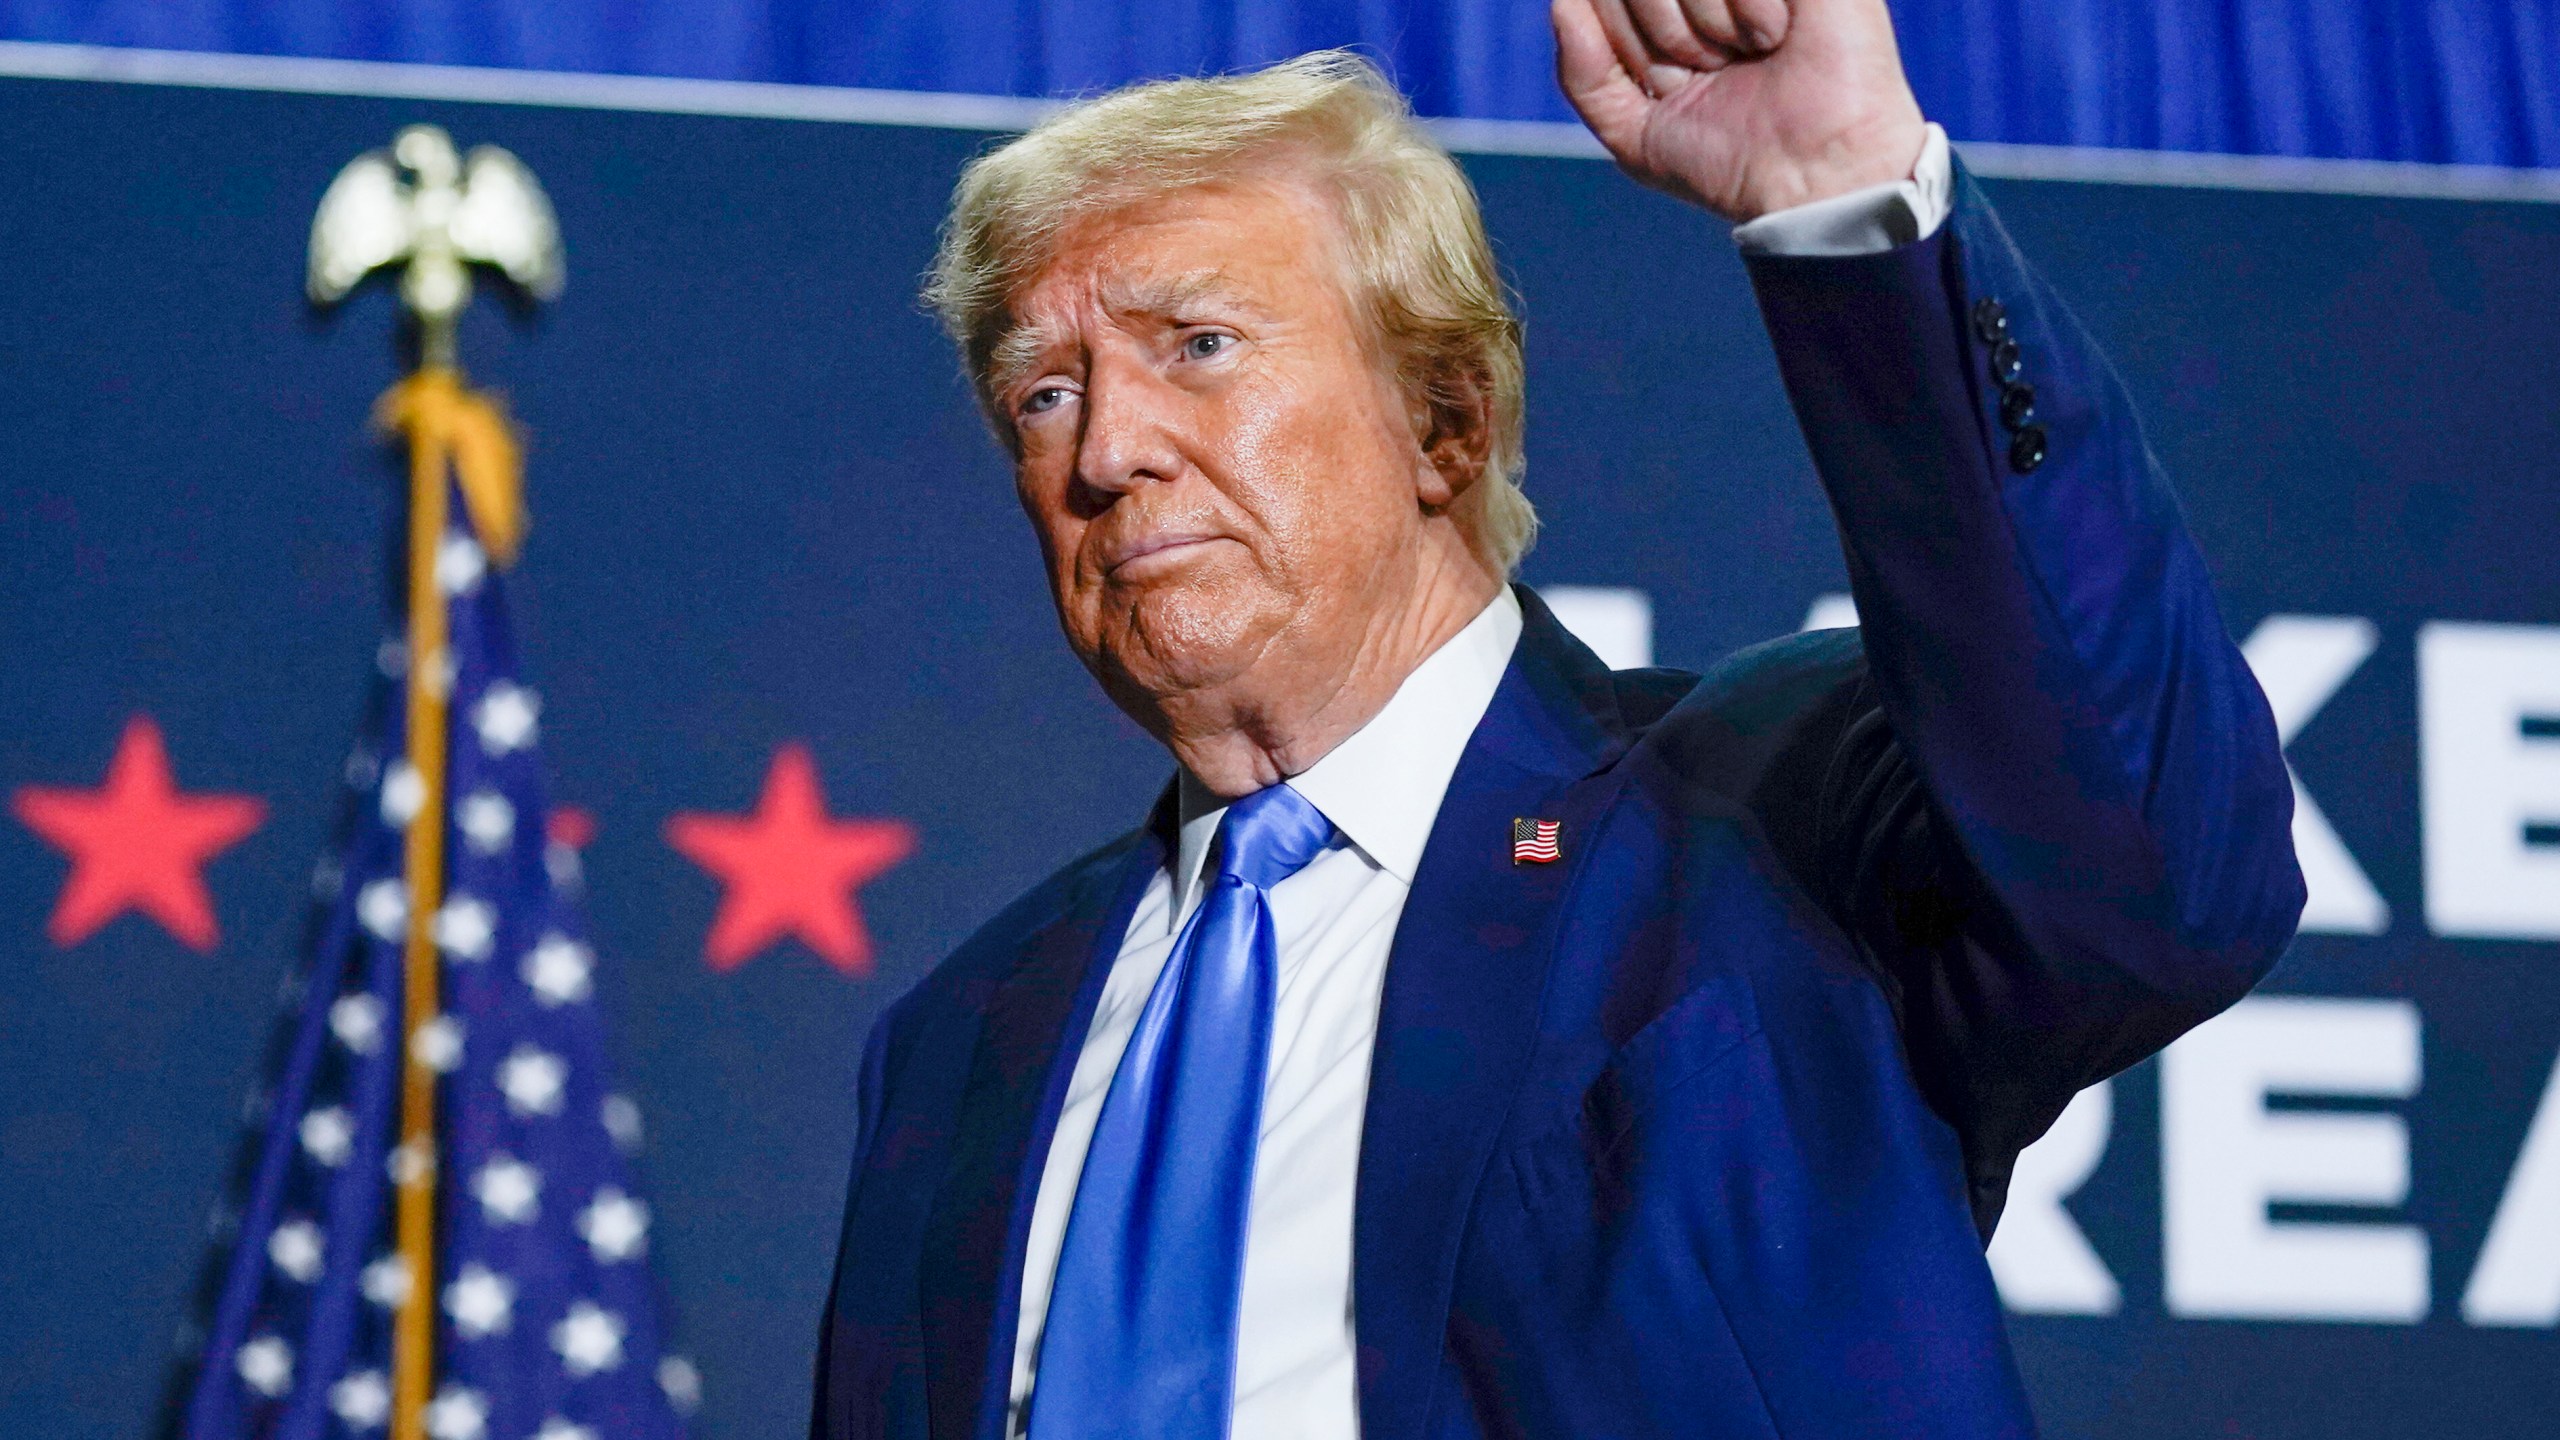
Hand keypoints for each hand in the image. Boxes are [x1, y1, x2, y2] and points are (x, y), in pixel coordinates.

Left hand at [1553, 0, 1927, 223]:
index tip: (1670, 78)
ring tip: (1750, 54)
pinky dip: (1748, 10)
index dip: (1625, 39)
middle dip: (1662, 31)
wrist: (1813, 179)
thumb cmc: (1730, 162)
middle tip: (1712, 66)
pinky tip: (1777, 36)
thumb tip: (1561, 3)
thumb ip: (1582, 74)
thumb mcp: (1632, 134)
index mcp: (1666, 16)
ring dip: (1706, 24)